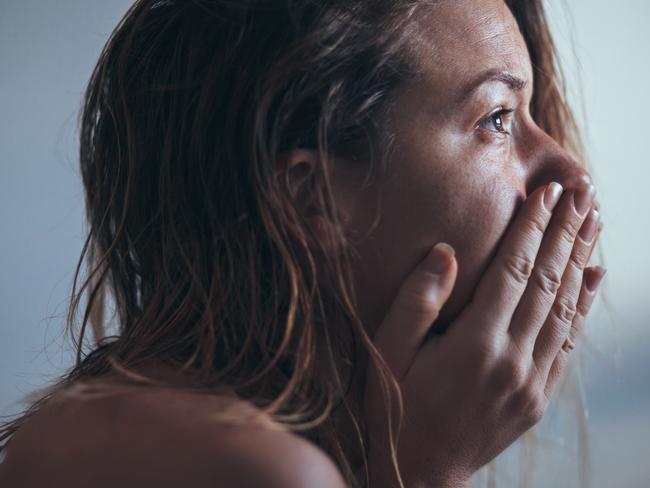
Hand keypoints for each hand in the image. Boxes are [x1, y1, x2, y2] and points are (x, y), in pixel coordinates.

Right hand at [364, 182, 604, 487]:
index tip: (548, 192)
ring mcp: (531, 381)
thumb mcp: (389, 352)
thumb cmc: (396, 405)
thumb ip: (416, 301)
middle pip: (547, 282)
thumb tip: (447, 252)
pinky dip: (584, 304)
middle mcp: (512, 360)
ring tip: (594, 219)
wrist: (422, 470)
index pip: (512, 272)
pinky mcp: (539, 396)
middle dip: (565, 231)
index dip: (531, 228)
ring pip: (565, 308)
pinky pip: (569, 341)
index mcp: (473, 345)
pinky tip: (593, 275)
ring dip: (580, 259)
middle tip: (584, 190)